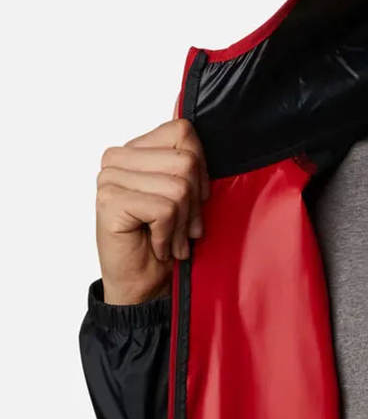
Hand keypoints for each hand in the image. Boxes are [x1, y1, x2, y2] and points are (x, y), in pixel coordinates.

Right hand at [96, 118, 209, 305]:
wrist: (143, 286)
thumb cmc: (165, 243)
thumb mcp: (185, 201)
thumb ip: (189, 170)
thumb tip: (206, 151)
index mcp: (135, 150)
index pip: (183, 132)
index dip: (202, 169)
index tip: (198, 201)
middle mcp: (117, 158)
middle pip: (186, 161)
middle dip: (195, 204)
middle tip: (186, 230)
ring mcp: (110, 178)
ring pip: (178, 187)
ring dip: (183, 224)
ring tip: (172, 241)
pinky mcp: (111, 201)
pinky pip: (164, 209)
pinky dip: (168, 235)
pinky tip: (158, 246)